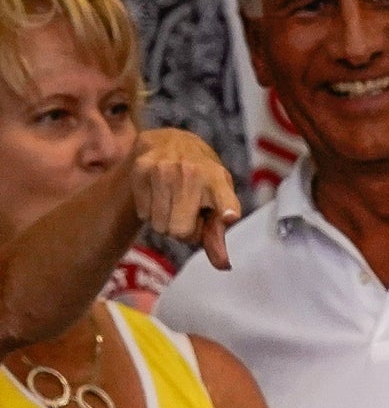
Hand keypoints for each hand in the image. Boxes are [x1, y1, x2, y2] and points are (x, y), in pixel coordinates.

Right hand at [129, 129, 240, 268]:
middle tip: (188, 213)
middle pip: (180, 233)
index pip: (223, 199)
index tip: (229, 216)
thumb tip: (223, 266)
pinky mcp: (140, 169)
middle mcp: (191, 173)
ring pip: (160, 227)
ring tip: (174, 203)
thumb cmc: (202, 181)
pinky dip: (150, 212)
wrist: (171, 141)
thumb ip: (217, 234)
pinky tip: (159, 195)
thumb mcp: (217, 202)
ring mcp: (163, 169)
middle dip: (184, 231)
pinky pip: (144, 215)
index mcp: (218, 182)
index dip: (226, 209)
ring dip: (166, 222)